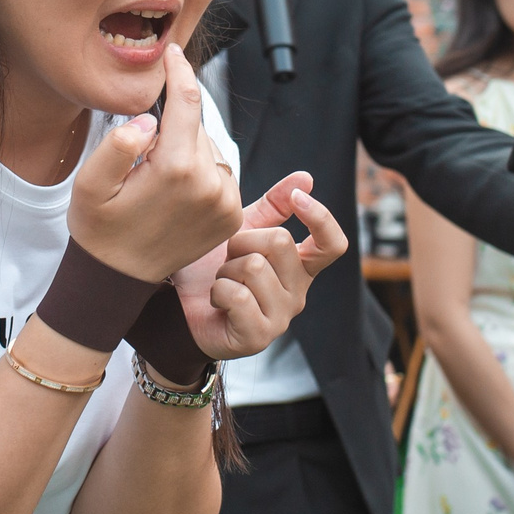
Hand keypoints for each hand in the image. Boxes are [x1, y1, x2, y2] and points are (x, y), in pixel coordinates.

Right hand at [71, 44, 240, 281]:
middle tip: (144, 154)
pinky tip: (174, 190)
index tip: (171, 53)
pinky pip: (219, 173)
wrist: (118, 279)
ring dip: (186, 149)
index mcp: (175, 169)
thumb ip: (117, 144)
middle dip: (173, 125)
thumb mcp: (89, 185)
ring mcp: (225, 202)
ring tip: (157, 178)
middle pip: (196, 125)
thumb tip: (147, 121)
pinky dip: (200, 171)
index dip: (179, 71)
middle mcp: (210, 184)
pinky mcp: (232, 215)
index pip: (186, 101)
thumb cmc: (99, 228)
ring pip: (209, 148)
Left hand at [170, 173, 348, 360]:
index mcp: (299, 267)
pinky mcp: (259, 336)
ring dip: (226, 269)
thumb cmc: (213, 269)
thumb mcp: (244, 230)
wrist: (180, 308)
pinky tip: (216, 301)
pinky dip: (217, 292)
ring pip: (255, 268)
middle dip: (242, 241)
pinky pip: (238, 296)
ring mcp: (281, 318)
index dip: (320, 218)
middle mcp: (298, 293)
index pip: (332, 244)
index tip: (297, 199)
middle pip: (280, 242)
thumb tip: (306, 177)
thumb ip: (275, 205)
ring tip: (221, 281)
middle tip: (228, 258)